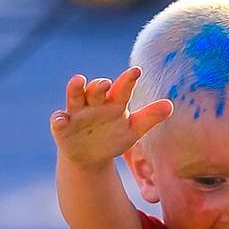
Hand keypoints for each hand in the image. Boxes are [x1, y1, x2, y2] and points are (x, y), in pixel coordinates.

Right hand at [50, 66, 172, 168]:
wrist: (91, 157)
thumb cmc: (113, 137)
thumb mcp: (133, 130)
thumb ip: (149, 117)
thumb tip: (170, 105)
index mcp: (113, 102)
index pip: (122, 89)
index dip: (128, 80)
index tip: (137, 72)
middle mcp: (94, 103)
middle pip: (96, 90)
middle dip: (100, 85)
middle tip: (106, 83)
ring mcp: (76, 113)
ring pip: (75, 96)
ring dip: (75, 88)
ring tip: (78, 80)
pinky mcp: (62, 127)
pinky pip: (58, 121)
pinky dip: (58, 120)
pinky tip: (60, 120)